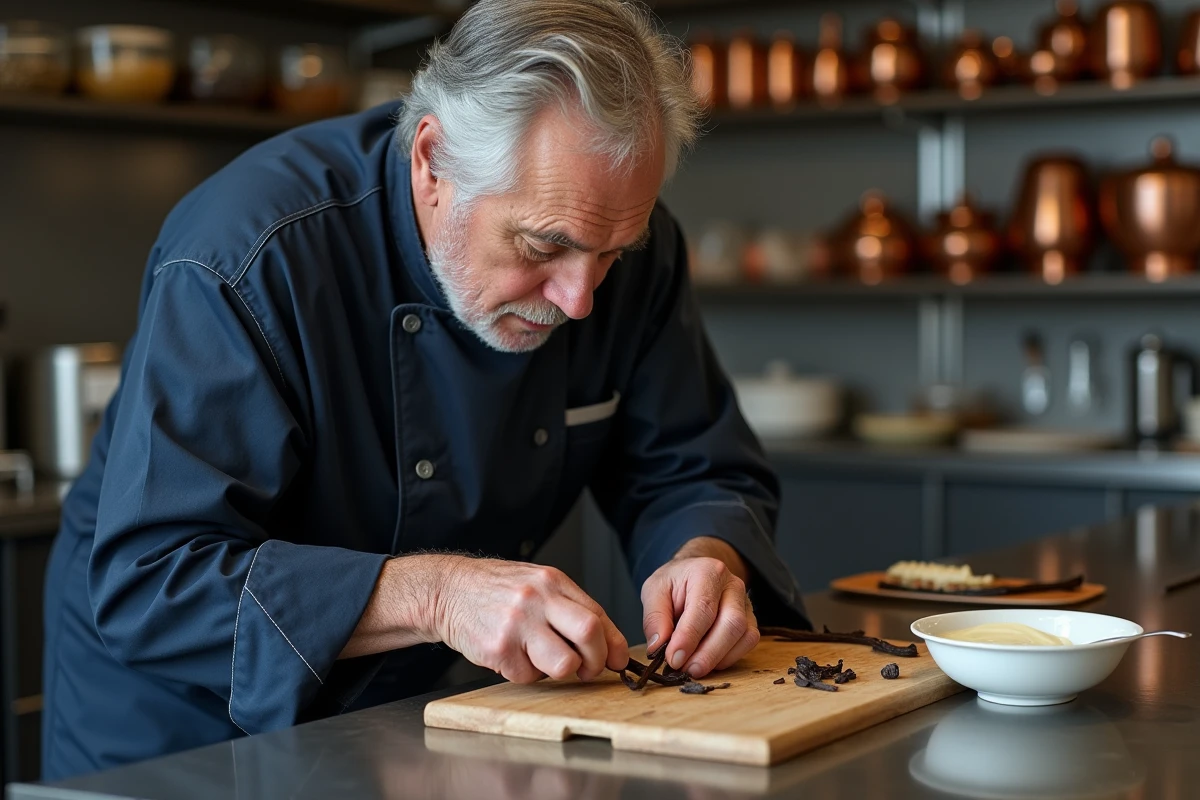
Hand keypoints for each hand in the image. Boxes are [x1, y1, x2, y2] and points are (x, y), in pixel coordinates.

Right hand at [434, 557, 628, 682]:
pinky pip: (528, 676)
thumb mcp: (536, 584)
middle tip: (588, 669)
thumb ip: (568, 607)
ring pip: (563, 665)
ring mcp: (518, 624)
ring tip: (544, 660)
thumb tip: (605, 641)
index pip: (598, 615)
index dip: (614, 644)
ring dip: (560, 671)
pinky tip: (512, 656)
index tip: (618, 660)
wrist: (448, 590)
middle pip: (589, 634)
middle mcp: (537, 599)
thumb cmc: (495, 590)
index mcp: (552, 581)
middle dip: (597, 660)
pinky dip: (526, 673)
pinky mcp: (498, 649)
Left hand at [640, 538, 758, 678]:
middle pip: (731, 624)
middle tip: (684, 670)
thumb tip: (657, 647)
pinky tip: (708, 661)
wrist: (693, 574)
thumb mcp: (654, 590)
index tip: (673, 659)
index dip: (689, 637)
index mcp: (708, 572)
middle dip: (707, 653)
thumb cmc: (674, 583)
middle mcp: (733, 586)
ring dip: (718, 659)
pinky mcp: (750, 621)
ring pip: (744, 636)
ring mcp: (746, 603)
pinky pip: (748, 643)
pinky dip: (728, 658)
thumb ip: (654, 617)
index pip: (704, 608)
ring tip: (692, 668)